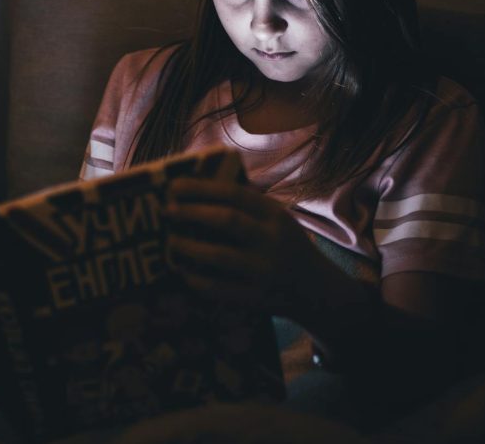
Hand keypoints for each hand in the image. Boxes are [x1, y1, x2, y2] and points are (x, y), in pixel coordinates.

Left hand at [162, 177, 329, 316]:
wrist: (318, 291)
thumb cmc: (285, 246)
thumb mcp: (276, 220)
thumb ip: (246, 207)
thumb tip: (195, 189)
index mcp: (275, 215)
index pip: (234, 194)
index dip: (201, 188)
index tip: (174, 185)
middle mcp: (273, 241)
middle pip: (226, 220)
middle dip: (191, 213)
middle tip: (166, 211)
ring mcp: (266, 271)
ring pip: (220, 256)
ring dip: (189, 247)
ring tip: (171, 241)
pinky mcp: (258, 298)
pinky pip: (220, 288)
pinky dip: (197, 280)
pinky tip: (183, 272)